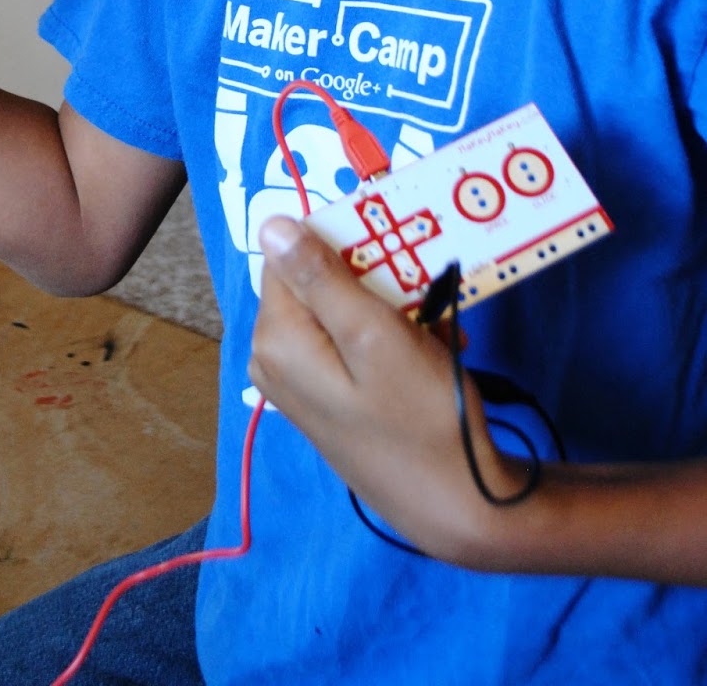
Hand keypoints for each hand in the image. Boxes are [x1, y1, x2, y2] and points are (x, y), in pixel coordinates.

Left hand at [248, 216, 528, 565]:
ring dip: (390, 307)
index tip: (392, 250)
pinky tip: (431, 348)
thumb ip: (320, 278)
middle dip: (371, 278)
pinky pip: (351, 345)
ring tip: (436, 325)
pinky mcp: (328, 399)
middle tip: (422, 291)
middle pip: (314, 284)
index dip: (340, 243)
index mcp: (276, 339)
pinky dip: (391, 338)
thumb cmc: (422, 418)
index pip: (289, 255)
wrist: (458, 505)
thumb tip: (271, 225)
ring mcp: (300, 383)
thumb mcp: (375, 336)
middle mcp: (273, 360)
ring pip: (340, 311)